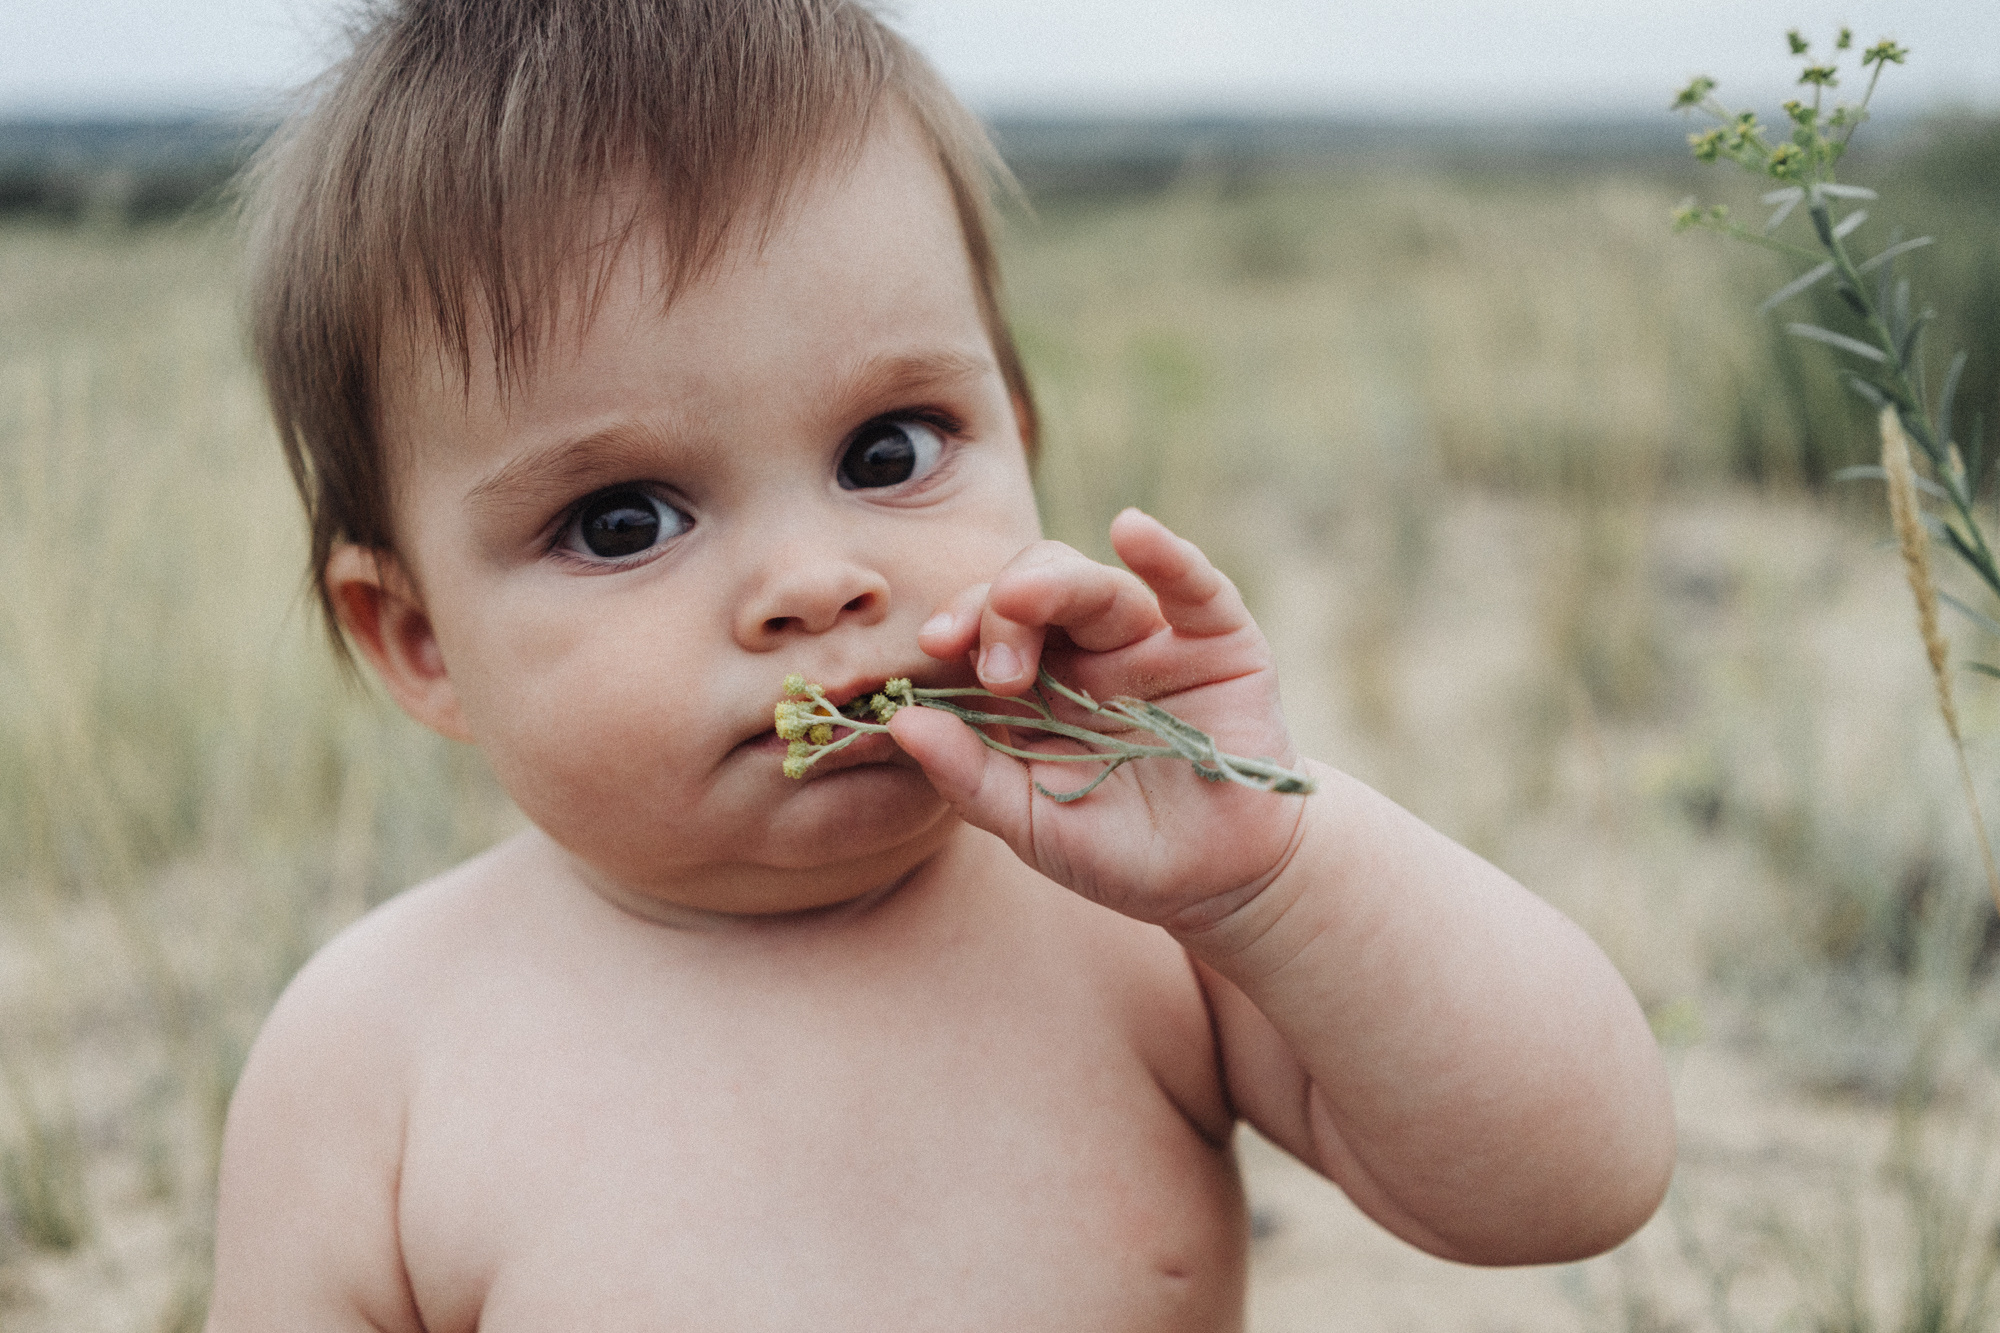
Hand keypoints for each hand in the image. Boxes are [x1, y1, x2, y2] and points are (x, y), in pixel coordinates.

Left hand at [888, 509, 1308, 930]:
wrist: (1217, 882)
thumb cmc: (1118, 851)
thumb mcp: (1034, 824)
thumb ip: (969, 776)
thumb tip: (899, 724)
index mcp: (1035, 686)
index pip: (985, 628)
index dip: (958, 623)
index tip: (932, 644)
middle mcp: (1088, 652)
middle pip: (1034, 590)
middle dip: (999, 608)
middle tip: (996, 667)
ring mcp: (1153, 643)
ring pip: (1098, 585)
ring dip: (1055, 584)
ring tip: (1022, 597)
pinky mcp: (1220, 644)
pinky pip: (1194, 590)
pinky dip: (1168, 556)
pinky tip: (1133, 531)